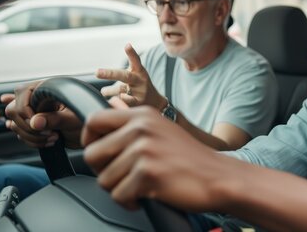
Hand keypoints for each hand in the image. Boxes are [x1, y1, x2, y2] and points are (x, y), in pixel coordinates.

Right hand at [2, 82, 82, 148]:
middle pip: (13, 109)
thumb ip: (55, 119)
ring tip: (54, 137)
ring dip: (31, 136)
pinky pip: (21, 134)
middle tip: (48, 132)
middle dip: (27, 126)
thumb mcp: (73, 119)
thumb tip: (35, 122)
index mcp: (48, 89)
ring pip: (15, 124)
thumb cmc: (87, 119)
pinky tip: (48, 141)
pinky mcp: (34, 126)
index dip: (25, 109)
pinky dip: (32, 141)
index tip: (36, 123)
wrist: (91, 134)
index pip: (22, 92)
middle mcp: (38, 99)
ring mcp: (34, 112)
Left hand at [82, 105, 233, 210]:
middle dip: (103, 171)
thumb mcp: (162, 128)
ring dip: (120, 189)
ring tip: (142, 185)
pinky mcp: (147, 174)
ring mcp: (144, 150)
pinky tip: (148, 194)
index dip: (89, 140)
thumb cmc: (190, 157)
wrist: (218, 177)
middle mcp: (141, 128)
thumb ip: (134, 120)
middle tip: (125, 175)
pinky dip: (130, 202)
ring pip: (104, 180)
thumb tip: (111, 103)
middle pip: (92, 154)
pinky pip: (118, 196)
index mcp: (142, 115)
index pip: (94, 120)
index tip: (100, 153)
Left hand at [97, 44, 166, 108]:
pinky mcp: (138, 103)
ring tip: (104, 91)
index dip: (131, 53)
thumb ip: (120, 72)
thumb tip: (97, 72)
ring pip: (119, 90)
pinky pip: (123, 102)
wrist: (154, 102)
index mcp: (139, 71)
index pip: (136, 60)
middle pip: (125, 76)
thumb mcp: (134, 75)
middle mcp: (140, 80)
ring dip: (109, 91)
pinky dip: (116, 101)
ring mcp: (140, 92)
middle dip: (110, 74)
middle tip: (97, 72)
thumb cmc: (138, 86)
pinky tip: (114, 101)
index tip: (127, 46)